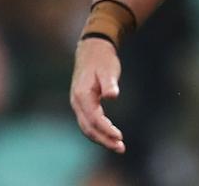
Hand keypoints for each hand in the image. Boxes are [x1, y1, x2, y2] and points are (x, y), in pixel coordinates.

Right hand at [70, 38, 125, 152]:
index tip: (120, 136)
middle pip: (88, 128)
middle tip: (121, 148)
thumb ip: (109, 83)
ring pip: (87, 128)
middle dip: (104, 140)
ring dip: (102, 139)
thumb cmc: (102, 60)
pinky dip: (99, 132)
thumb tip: (112, 95)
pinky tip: (111, 135)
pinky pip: (88, 123)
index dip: (106, 130)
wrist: (92, 50)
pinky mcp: (83, 105)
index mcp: (82, 94)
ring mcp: (78, 104)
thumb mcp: (108, 69)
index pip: (94, 118)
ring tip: (118, 146)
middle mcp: (77, 102)